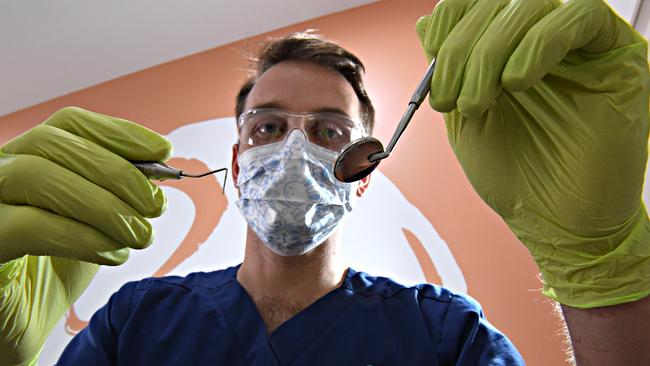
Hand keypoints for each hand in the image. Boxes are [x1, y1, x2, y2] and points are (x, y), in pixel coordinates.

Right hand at [0, 107, 170, 363]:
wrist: (15, 330)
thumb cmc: (51, 274)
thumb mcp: (93, 226)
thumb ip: (118, 196)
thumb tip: (157, 171)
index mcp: (25, 160)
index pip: (68, 124)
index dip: (118, 133)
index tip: (163, 149)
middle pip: (52, 143)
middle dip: (117, 171)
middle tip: (155, 205)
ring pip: (36, 175)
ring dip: (102, 204)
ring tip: (140, 234)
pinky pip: (27, 226)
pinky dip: (81, 236)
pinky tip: (112, 253)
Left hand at [417, 0, 649, 307]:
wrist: (552, 221)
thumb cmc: (514, 173)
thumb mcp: (465, 113)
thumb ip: (449, 68)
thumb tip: (428, 23)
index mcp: (509, 49)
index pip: (478, 2)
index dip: (451, 21)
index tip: (432, 62)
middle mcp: (545, 40)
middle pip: (499, 2)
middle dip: (462, 48)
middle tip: (449, 97)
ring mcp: (583, 46)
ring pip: (532, 5)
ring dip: (489, 54)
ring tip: (477, 104)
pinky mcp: (618, 57)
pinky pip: (581, 17)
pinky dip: (537, 45)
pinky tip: (515, 83)